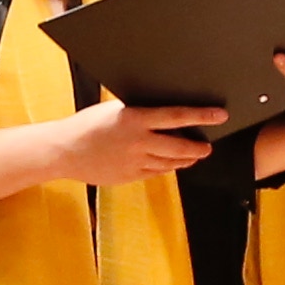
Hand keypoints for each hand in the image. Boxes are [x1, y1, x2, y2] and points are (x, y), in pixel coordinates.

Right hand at [48, 98, 223, 187]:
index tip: (220, 115)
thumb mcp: (114, 109)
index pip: (177, 116)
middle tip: (208, 145)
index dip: (202, 116)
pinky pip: (157, 172)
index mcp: (135, 119)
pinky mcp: (131, 177)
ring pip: (171, 163)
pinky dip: (168, 167)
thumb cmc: (87, 125)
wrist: (64, 151)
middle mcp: (139, 142)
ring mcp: (135, 162)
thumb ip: (138, 110)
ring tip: (194, 154)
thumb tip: (162, 107)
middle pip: (181, 147)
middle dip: (199, 147)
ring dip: (186, 159)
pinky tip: (172, 162)